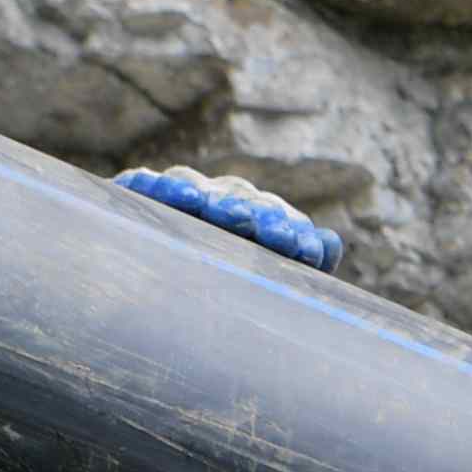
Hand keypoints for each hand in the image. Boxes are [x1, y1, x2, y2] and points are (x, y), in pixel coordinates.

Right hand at [120, 164, 343, 270]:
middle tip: (268, 231)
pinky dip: (154, 186)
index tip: (306, 250)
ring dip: (208, 197)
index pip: (275, 218)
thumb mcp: (265, 278)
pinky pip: (145, 184)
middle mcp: (220, 201)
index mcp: (253, 219)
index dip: (291, 231)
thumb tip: (331, 243)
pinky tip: (172, 195)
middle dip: (255, 214)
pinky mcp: (140, 193)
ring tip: (210, 207)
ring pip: (196, 188)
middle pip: (239, 200)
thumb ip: (299, 257)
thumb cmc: (225, 288)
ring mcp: (182, 195)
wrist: (152, 286)